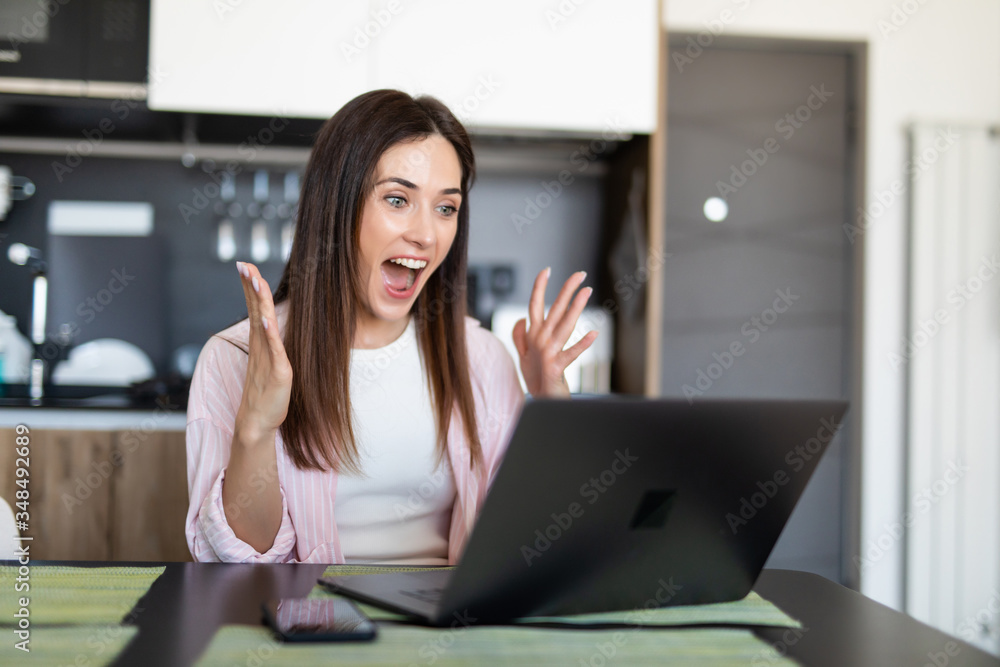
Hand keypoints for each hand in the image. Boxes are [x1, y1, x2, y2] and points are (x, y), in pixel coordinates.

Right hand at [234, 261, 292, 441]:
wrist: (258, 422)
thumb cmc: (265, 393)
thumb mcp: (270, 362)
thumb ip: (269, 343)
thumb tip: (268, 325)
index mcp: (261, 342)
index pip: (255, 308)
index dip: (251, 287)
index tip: (245, 266)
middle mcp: (261, 346)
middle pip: (255, 310)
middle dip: (250, 286)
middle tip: (243, 264)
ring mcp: (268, 358)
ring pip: (263, 324)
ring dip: (259, 302)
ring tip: (254, 281)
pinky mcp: (277, 372)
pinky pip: (274, 350)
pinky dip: (269, 334)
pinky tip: (265, 319)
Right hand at [512, 268, 597, 397]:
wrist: (540, 401)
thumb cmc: (535, 376)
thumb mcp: (523, 354)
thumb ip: (520, 335)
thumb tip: (522, 318)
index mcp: (533, 334)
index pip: (534, 305)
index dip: (539, 287)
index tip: (547, 270)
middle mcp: (540, 339)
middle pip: (554, 309)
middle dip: (566, 290)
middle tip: (580, 274)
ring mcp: (548, 352)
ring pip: (564, 325)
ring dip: (576, 308)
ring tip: (586, 292)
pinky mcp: (556, 367)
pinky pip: (572, 353)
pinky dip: (583, 343)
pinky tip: (594, 332)